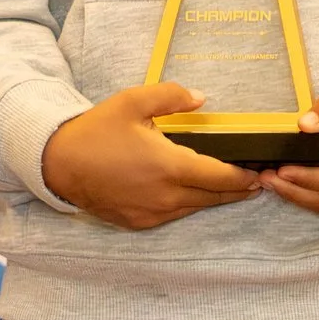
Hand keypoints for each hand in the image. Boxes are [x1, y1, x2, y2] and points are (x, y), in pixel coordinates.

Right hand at [40, 83, 261, 229]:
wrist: (58, 164)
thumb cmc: (96, 131)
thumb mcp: (133, 102)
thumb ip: (172, 96)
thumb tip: (202, 98)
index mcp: (170, 166)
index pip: (220, 177)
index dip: (244, 177)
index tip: (260, 172)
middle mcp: (166, 196)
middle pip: (214, 196)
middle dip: (238, 190)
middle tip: (258, 182)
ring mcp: (153, 213)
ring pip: (195, 207)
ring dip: (215, 198)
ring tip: (233, 189)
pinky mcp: (140, 222)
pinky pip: (174, 215)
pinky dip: (189, 204)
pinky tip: (195, 194)